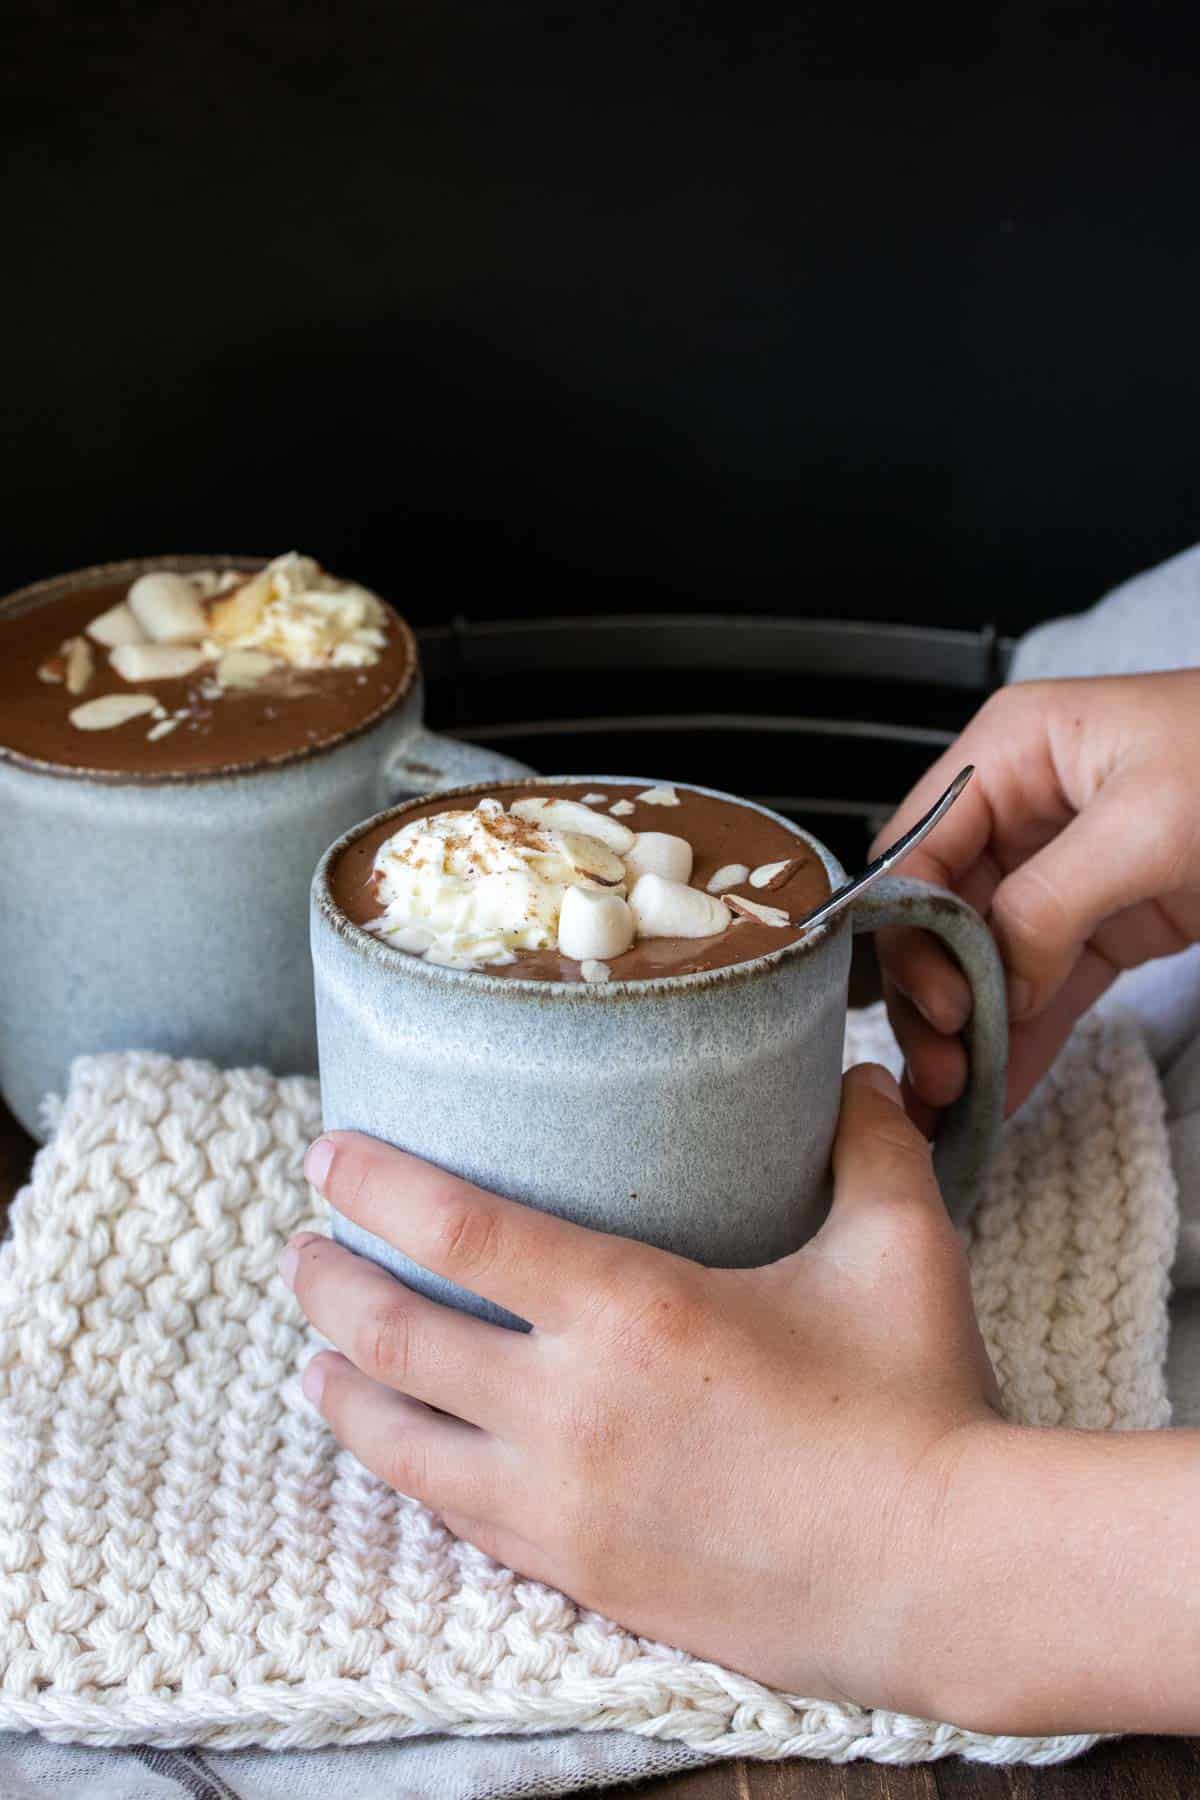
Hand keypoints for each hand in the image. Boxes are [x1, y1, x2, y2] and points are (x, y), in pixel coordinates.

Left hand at [282, 1064, 999, 1715]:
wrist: (940, 1579)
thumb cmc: (918, 1402)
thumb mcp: (900, 1247)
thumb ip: (870, 1144)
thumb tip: (860, 1076)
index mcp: (632, 1307)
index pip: (457, 1228)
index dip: (374, 1184)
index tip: (327, 1154)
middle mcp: (570, 1407)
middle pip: (394, 1336)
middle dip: (327, 1283)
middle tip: (300, 1247)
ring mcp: (563, 1503)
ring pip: (400, 1444)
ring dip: (341, 1388)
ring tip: (314, 1356)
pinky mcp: (578, 1574)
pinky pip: (455, 1517)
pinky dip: (406, 1472)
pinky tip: (399, 1454)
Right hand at [872, 670, 1199, 1120]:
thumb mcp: (1149, 822)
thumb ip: (1051, 900)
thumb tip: (994, 979)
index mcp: (1012, 753)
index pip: (918, 848)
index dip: (912, 930)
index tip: (942, 1004)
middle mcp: (1022, 809)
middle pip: (939, 912)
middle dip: (934, 992)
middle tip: (946, 1067)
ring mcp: (1060, 868)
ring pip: (984, 958)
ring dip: (969, 1028)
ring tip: (961, 1095)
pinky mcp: (1105, 920)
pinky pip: (1045, 984)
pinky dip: (1024, 1036)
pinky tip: (1003, 1088)